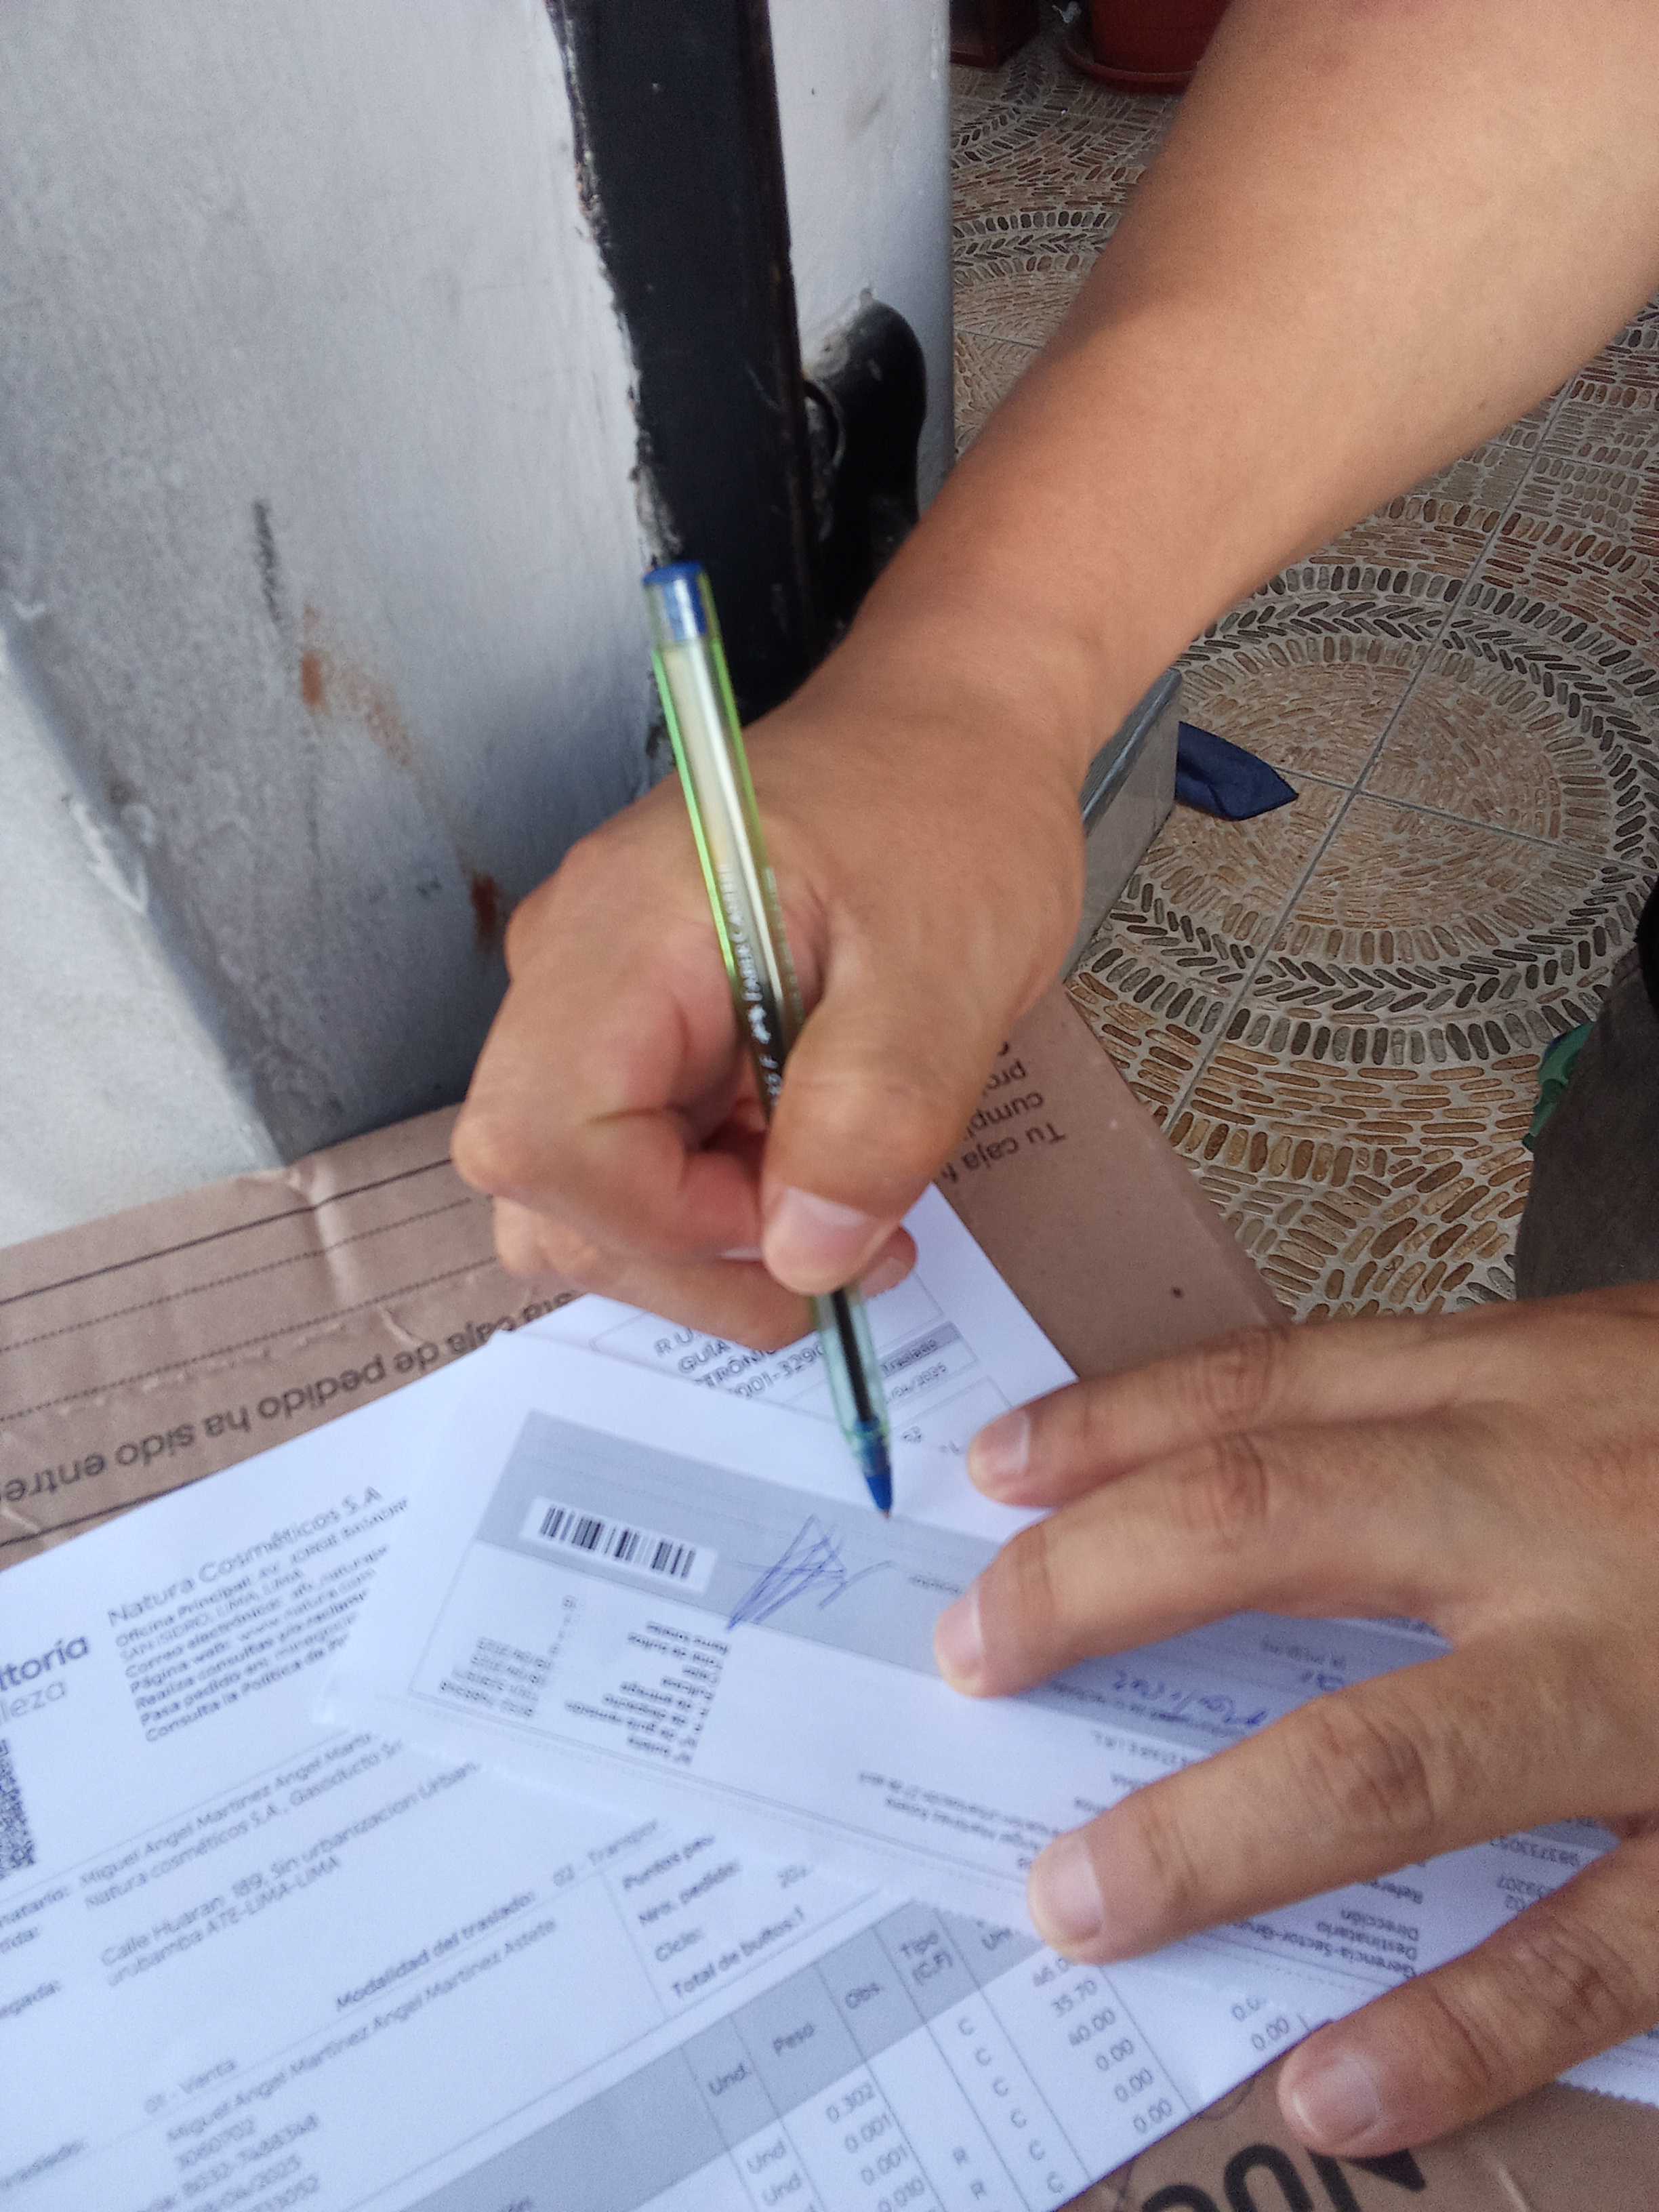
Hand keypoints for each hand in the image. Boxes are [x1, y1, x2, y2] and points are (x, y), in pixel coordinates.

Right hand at [452, 630, 1089, 1343]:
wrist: (951, 731)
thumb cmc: (951, 814)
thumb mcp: (949, 968)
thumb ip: (874, 1114)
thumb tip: (802, 1255)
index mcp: (627, 929)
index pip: (547, 1138)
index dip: (662, 1222)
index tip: (797, 1226)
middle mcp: (575, 964)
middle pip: (537, 1183)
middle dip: (680, 1262)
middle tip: (840, 1265)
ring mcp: (596, 997)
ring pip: (573, 1190)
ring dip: (695, 1247)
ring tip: (837, 1226)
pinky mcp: (636, 1027)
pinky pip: (629, 1155)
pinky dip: (711, 1203)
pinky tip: (811, 1178)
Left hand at [933, 1287, 1658, 2155]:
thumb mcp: (1631, 1371)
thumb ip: (1471, 1412)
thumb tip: (1265, 1479)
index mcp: (1545, 1384)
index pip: (1277, 1385)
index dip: (1115, 1426)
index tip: (990, 1476)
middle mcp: (1572, 1513)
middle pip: (1279, 1522)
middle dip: (1101, 1590)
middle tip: (969, 1659)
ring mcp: (1651, 1684)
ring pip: (1391, 1757)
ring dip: (1213, 1835)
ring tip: (1076, 1902)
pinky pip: (1585, 1950)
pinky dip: (1454, 2028)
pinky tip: (1332, 2084)